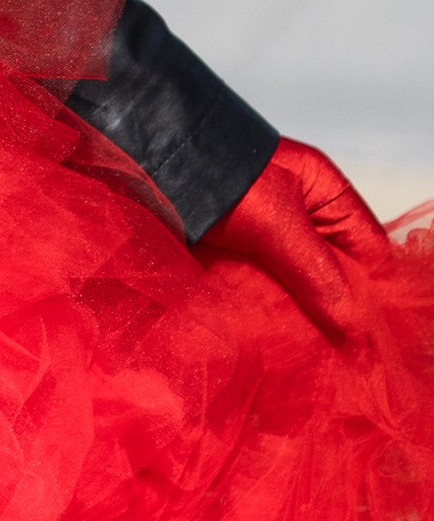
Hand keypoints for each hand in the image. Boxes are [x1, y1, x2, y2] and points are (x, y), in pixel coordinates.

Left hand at [196, 137, 396, 341]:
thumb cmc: (217, 177)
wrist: (145, 161)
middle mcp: (303, 215)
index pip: (371, 253)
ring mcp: (269, 235)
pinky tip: (272, 342)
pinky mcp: (237, 253)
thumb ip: (317, 273)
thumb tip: (355, 328)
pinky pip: (265, 290)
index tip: (374, 341)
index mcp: (324, 194)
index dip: (376, 296)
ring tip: (310, 358)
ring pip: (301, 288)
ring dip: (302, 319)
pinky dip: (268, 313)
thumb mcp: (276, 224)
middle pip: (337, 274)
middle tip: (342, 359)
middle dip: (338, 313)